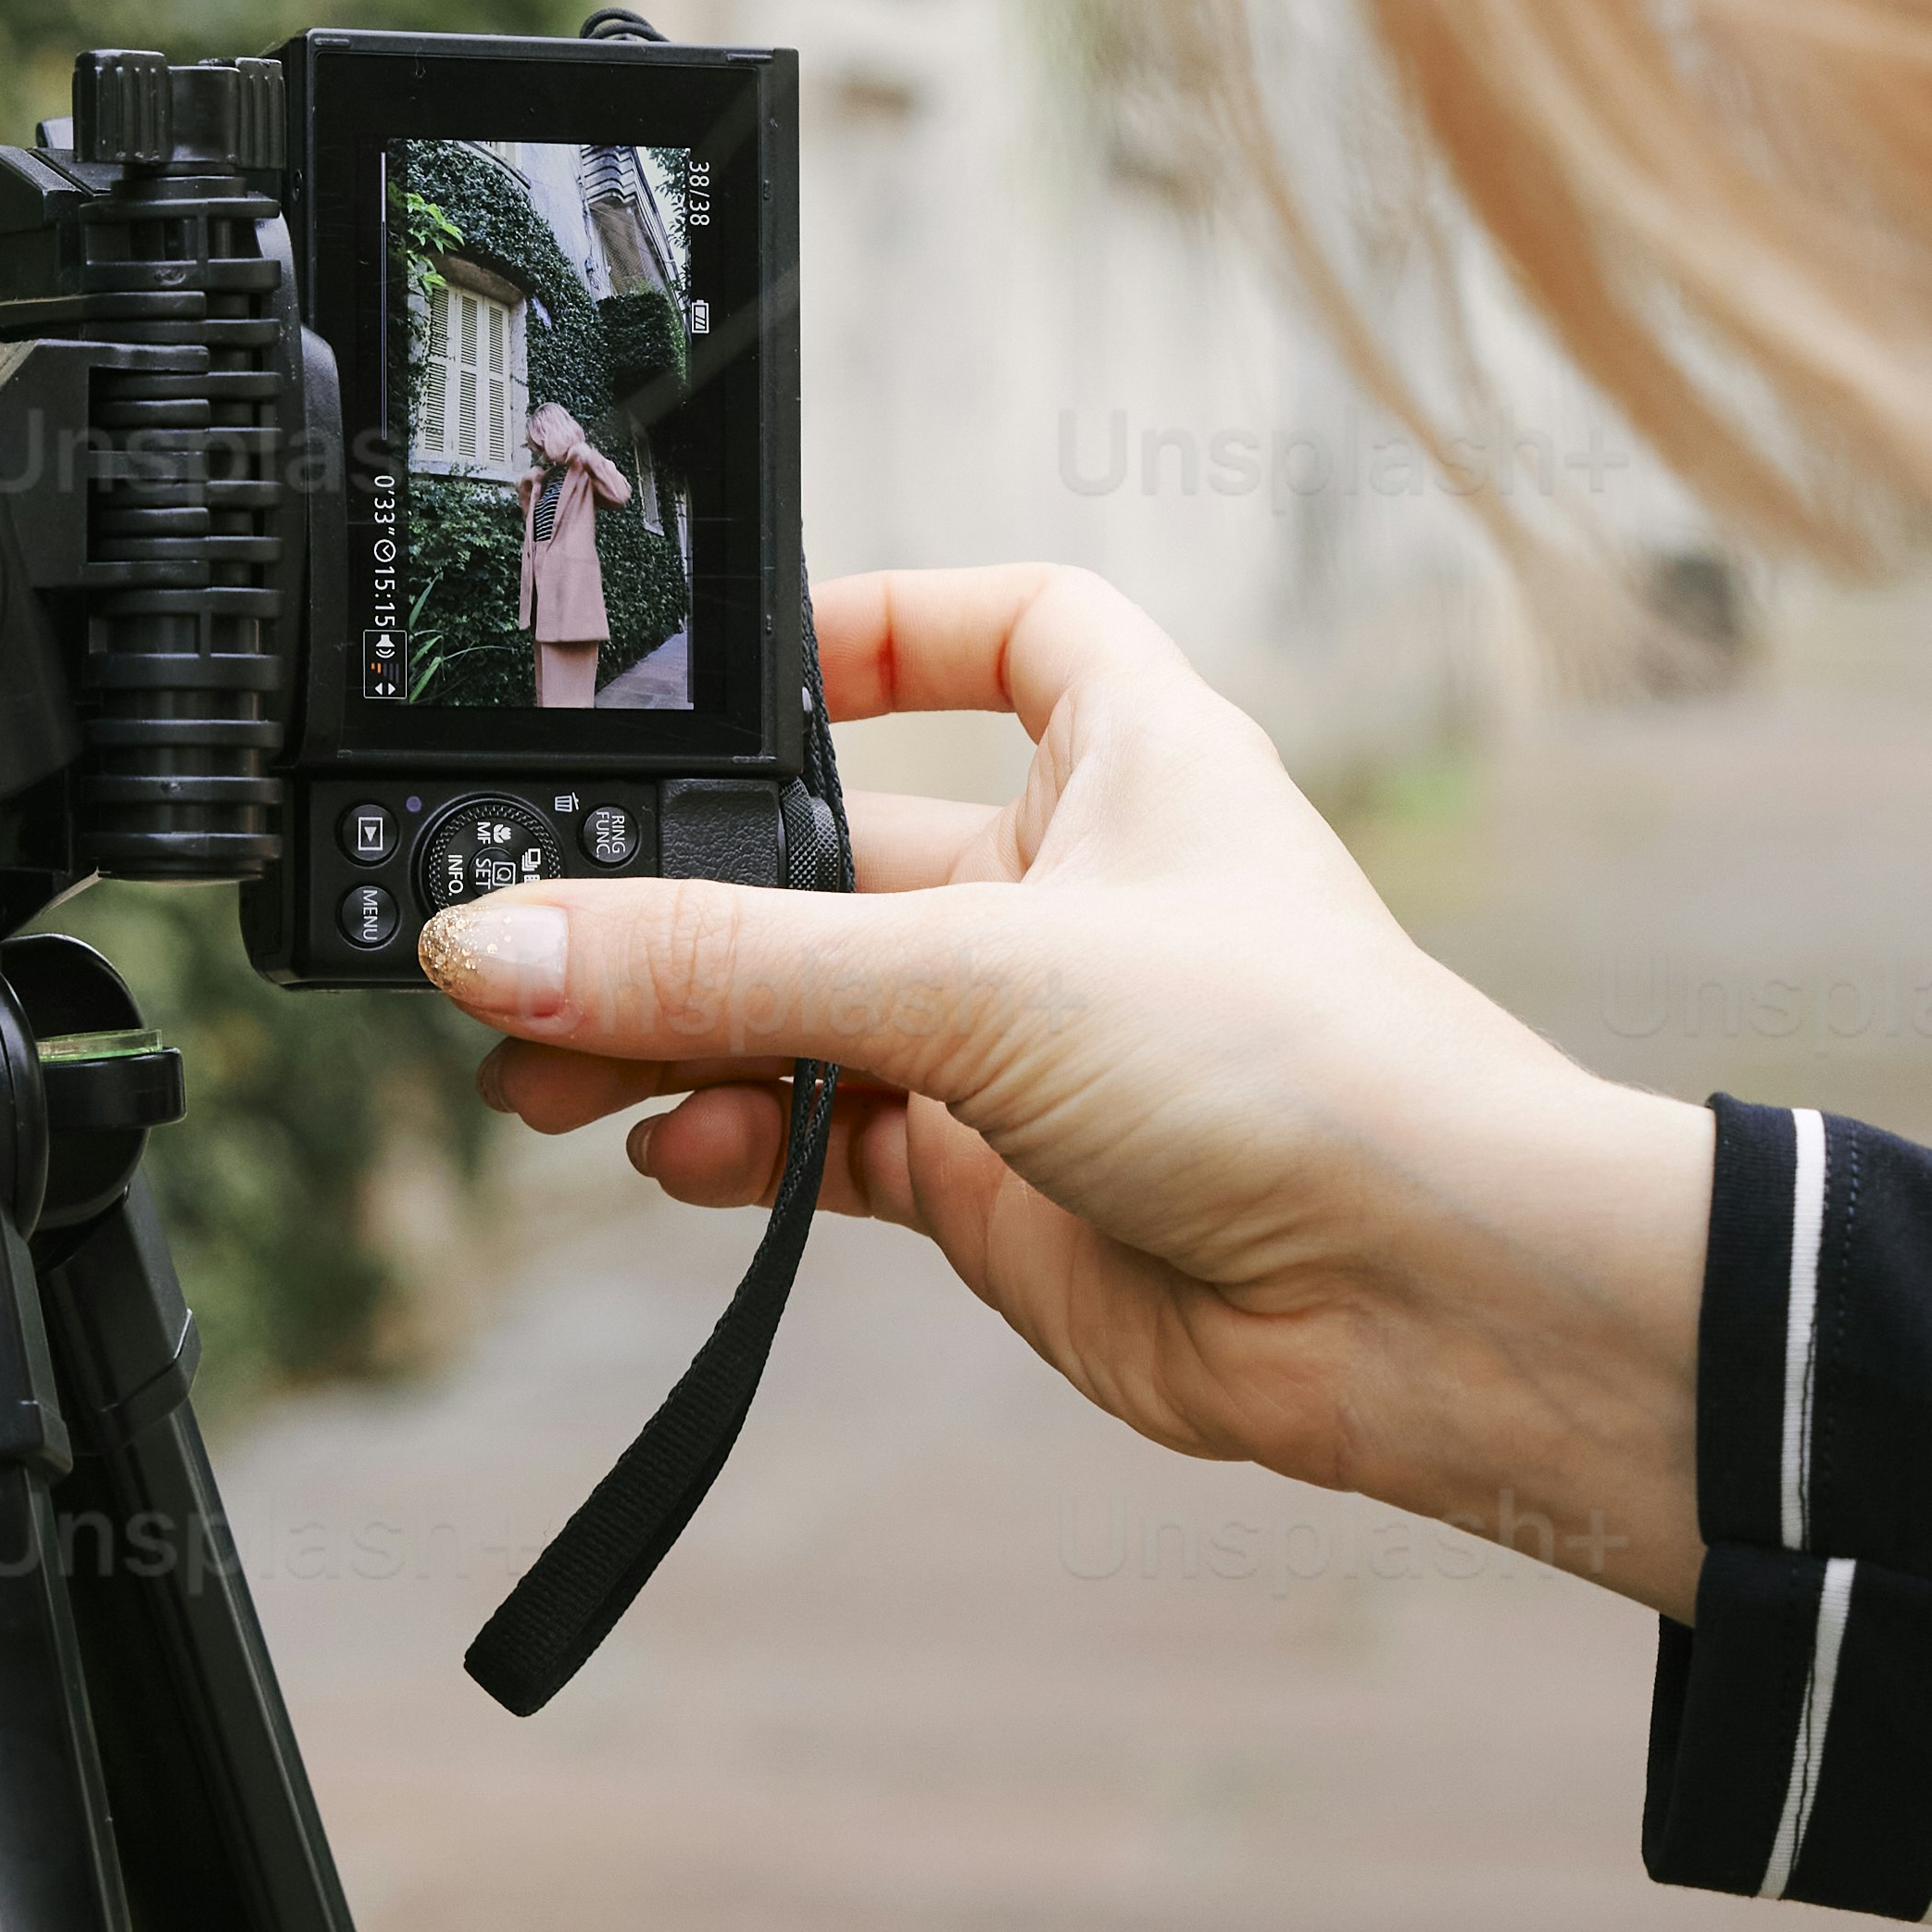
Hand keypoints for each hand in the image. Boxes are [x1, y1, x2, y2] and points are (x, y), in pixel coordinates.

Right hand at [415, 563, 1709, 1614]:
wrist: (1429, 1305)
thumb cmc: (1300, 1068)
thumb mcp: (979, 975)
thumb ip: (729, 967)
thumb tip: (503, 938)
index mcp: (1133, 758)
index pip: (1007, 629)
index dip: (882, 626)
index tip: (735, 661)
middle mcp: (1082, 889)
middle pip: (843, 851)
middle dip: (689, 893)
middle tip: (535, 931)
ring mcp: (1039, 1045)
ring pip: (813, 1012)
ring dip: (679, 1033)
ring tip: (538, 1071)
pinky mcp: (1006, 1186)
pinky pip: (830, 1142)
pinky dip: (738, 1144)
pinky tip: (660, 1148)